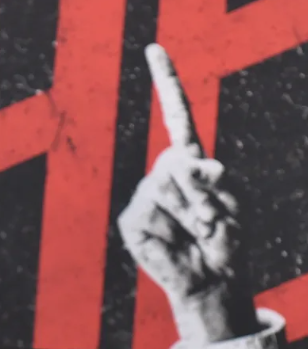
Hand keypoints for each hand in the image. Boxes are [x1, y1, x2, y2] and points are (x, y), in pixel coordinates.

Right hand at [118, 44, 260, 342]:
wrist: (212, 281)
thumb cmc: (228, 240)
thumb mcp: (234, 202)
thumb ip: (213, 178)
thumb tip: (187, 162)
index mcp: (189, 164)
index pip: (177, 117)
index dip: (166, 84)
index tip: (153, 49)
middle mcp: (162, 175)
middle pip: (174, 160)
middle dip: (199, 188)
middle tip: (212, 218)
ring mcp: (144, 198)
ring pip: (163, 187)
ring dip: (191, 212)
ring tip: (199, 233)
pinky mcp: (132, 221)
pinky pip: (149, 211)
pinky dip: (172, 227)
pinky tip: (178, 241)